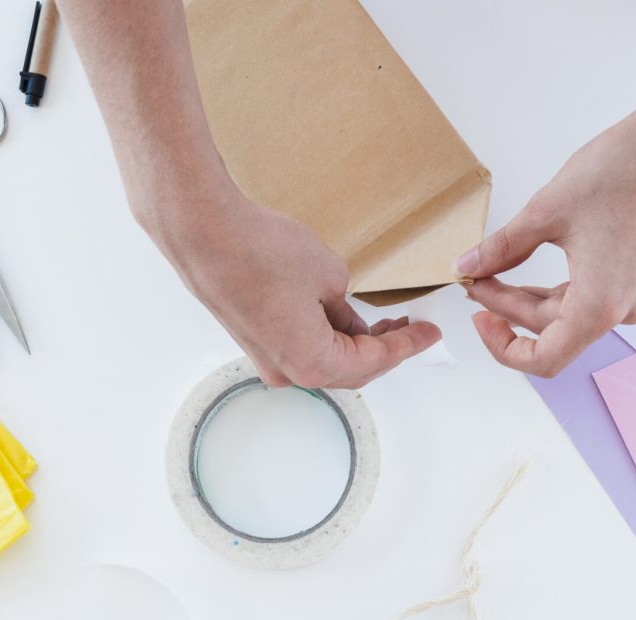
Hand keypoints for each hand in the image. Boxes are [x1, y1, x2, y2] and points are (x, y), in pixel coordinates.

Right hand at [157, 191, 440, 388]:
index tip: (429, 334)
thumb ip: (346, 306)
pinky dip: (327, 337)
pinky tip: (342, 316)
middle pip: (350, 370)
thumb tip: (346, 316)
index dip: (408, 345)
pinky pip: (299, 348)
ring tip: (382, 320)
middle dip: (384, 349)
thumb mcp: (329, 275)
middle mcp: (287, 371)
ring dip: (354, 344)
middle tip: (411, 328)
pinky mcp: (251, 338)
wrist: (205, 233)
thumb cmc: (261, 253)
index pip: (374, 361)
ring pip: (323, 360)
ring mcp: (265, 357)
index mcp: (313, 362)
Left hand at [457, 116, 635, 376]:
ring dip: (527, 298)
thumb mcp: (545, 211)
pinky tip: (526, 266)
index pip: (544, 358)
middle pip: (550, 331)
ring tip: (492, 271)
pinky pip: (586, 298)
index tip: (478, 318)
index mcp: (599, 305)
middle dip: (506, 307)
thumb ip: (502, 248)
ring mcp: (631, 296)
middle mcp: (620, 311)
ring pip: (566, 315)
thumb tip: (468, 267)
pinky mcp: (635, 278)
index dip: (502, 346)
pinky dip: (552, 287)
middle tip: (474, 278)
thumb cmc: (623, 173)